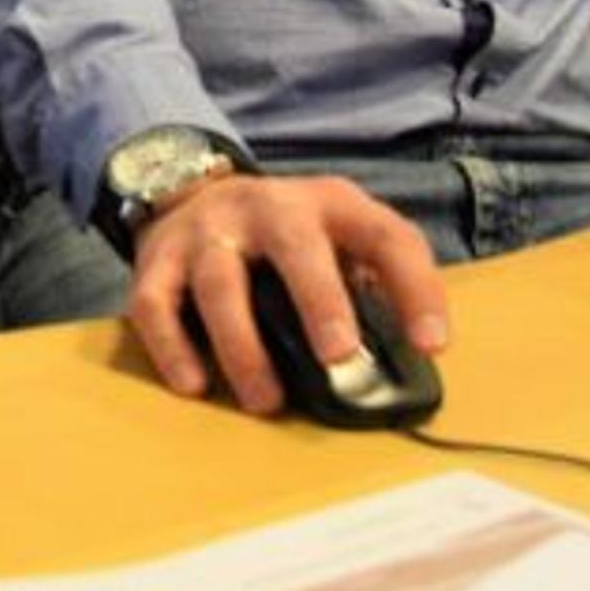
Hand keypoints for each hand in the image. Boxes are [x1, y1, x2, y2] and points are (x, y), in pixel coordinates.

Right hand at [124, 172, 448, 412]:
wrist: (192, 190)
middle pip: (294, 245)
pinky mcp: (158, 259)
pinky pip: (157, 305)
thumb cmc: (286, 237)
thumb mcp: (339, 238)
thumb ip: (371, 281)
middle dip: (318, 299)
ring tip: (266, 400)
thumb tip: (408, 356)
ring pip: (220, 282)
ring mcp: (207, 231)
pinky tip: (195, 384)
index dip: (415, 289)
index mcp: (329, 205)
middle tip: (337, 356)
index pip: (385, 237)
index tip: (432, 345)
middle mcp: (267, 207)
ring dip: (243, 344)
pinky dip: (173, 347)